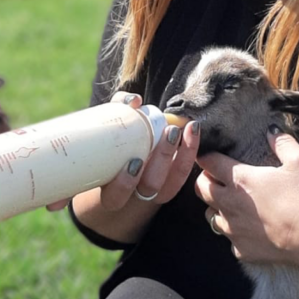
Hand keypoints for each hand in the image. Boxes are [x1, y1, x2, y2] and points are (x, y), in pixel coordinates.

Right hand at [88, 91, 200, 209]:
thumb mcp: (105, 131)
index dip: (124, 184)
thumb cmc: (109, 147)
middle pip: (150, 186)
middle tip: (170, 132)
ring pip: (172, 183)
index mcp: (110, 192)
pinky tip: (193, 129)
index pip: (114, 198)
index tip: (134, 161)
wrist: (120, 164)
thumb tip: (134, 100)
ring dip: (182, 155)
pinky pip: (183, 172)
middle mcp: (134, 196)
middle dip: (162, 159)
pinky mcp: (170, 182)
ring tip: (186, 128)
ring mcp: (155, 191)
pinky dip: (190, 151)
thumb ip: (116, 112)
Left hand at [195, 129, 298, 264]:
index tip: (212, 156)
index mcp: (240, 179)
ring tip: (232, 204)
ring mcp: (232, 229)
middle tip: (217, 178)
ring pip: (210, 215)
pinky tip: (249, 229)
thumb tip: (271, 131)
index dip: (207, 157)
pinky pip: (230, 239)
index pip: (208, 162)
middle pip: (201, 188)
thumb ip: (283, 143)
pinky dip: (235, 232)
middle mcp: (229, 203)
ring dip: (217, 207)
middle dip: (205, 180)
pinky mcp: (240, 249)